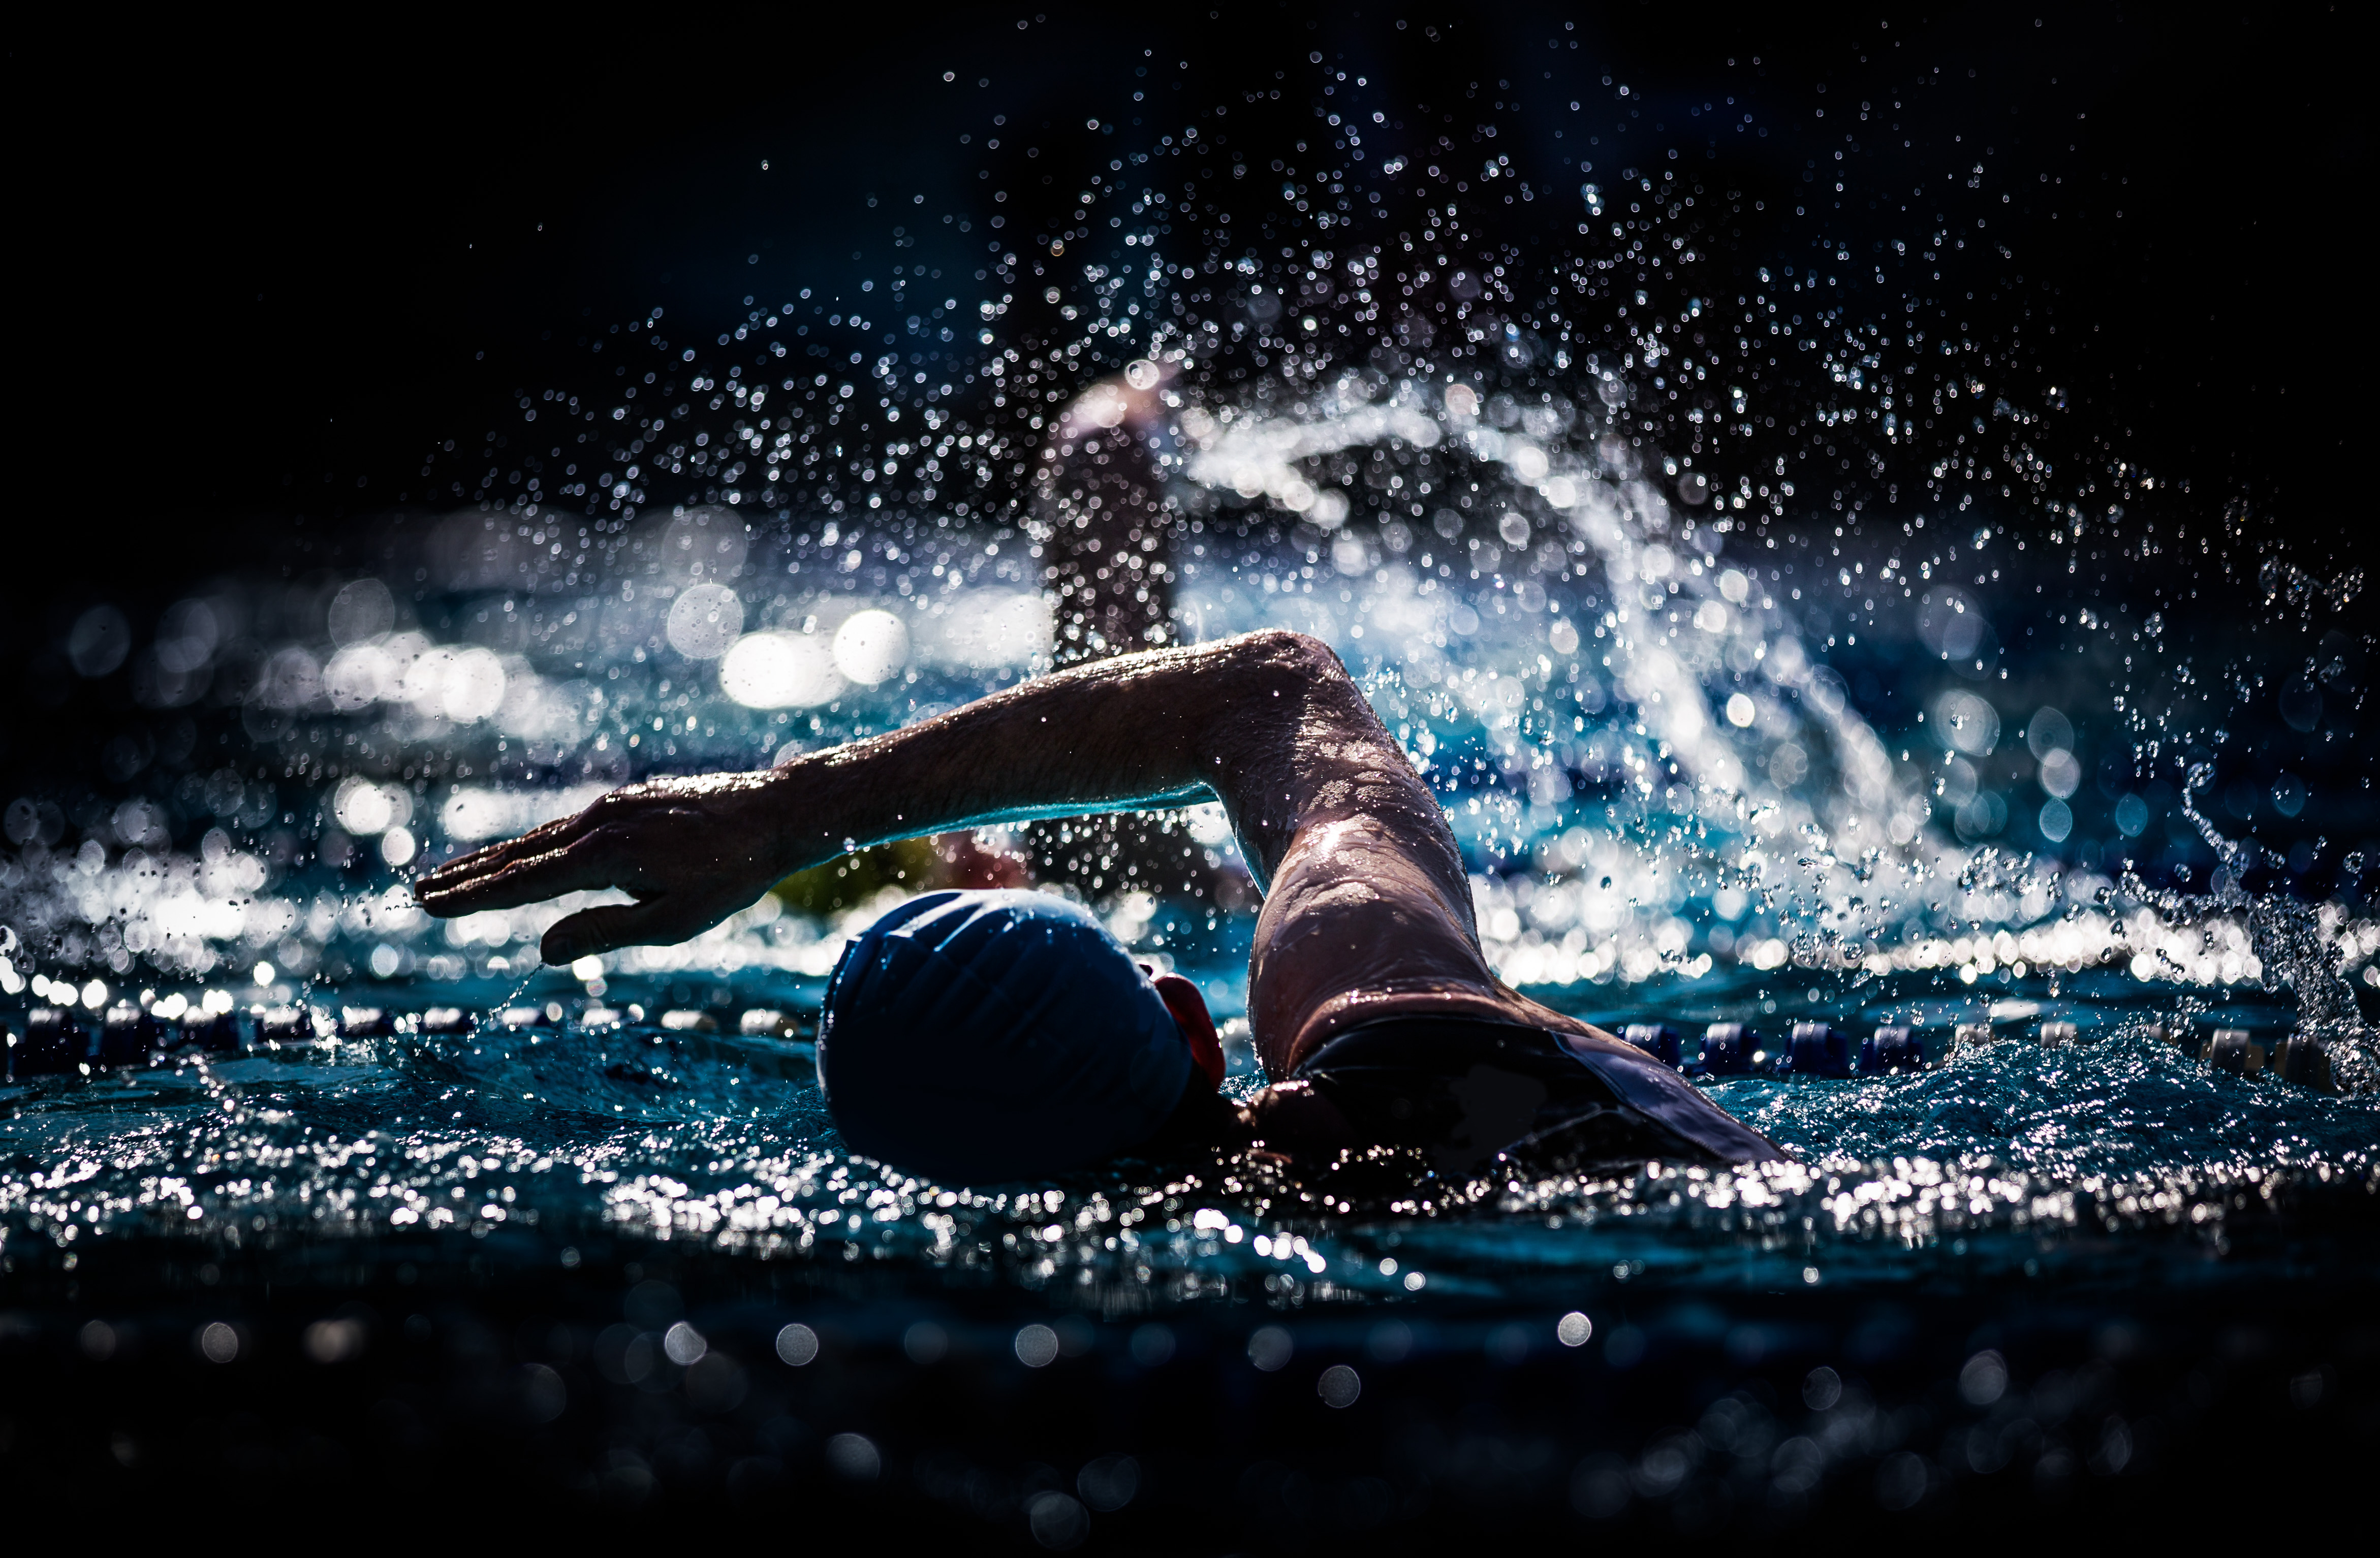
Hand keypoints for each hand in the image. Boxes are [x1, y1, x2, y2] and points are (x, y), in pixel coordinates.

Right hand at [414, 771, 795, 963]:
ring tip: (455, 875)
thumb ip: (603, 933)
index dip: (473, 898)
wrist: (775, 814)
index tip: (431, 906)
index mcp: (603, 856)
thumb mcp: (671, 921)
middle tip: (420, 894)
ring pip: (539, 838)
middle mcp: (597, 824)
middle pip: (518, 856)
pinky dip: (532, 843)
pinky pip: (566, 827)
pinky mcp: (627, 801)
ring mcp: (611, 808)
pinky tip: (521, 855)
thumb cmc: (730, 877)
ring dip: (495, 858)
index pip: (522, 884)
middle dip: (468, 877)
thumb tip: (543, 950)